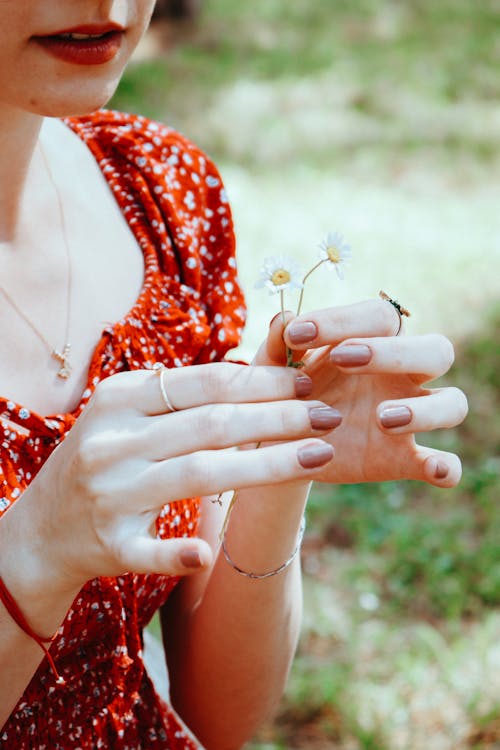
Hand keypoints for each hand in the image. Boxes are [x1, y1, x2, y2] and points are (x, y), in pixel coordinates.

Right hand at [14, 363, 341, 589]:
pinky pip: (148, 549)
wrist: (42, 528)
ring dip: (266, 467)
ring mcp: (108, 494)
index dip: (261, 382)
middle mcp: (112, 442)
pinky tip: (209, 551)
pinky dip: (177, 551)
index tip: (306, 382)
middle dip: (279, 418)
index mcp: (118, 399)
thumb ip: (182, 397)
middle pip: (211, 424)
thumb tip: (257, 369)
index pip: (204, 384)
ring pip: (199, 475)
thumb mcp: (128, 415)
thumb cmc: (104, 460)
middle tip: (329, 415)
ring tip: (320, 456)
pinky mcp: (106, 545)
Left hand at [254, 299, 467, 486]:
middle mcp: (401, 376)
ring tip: (381, 418)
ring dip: (426, 409)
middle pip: (436, 350)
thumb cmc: (284, 393)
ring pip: (453, 403)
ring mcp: (409, 420)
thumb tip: (283, 319)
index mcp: (371, 343)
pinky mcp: (405, 460)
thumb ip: (275, 346)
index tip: (297, 335)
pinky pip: (446, 464)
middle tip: (343, 360)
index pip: (380, 317)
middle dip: (395, 352)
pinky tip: (434, 470)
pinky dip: (447, 467)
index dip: (343, 320)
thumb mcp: (271, 371)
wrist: (281, 446)